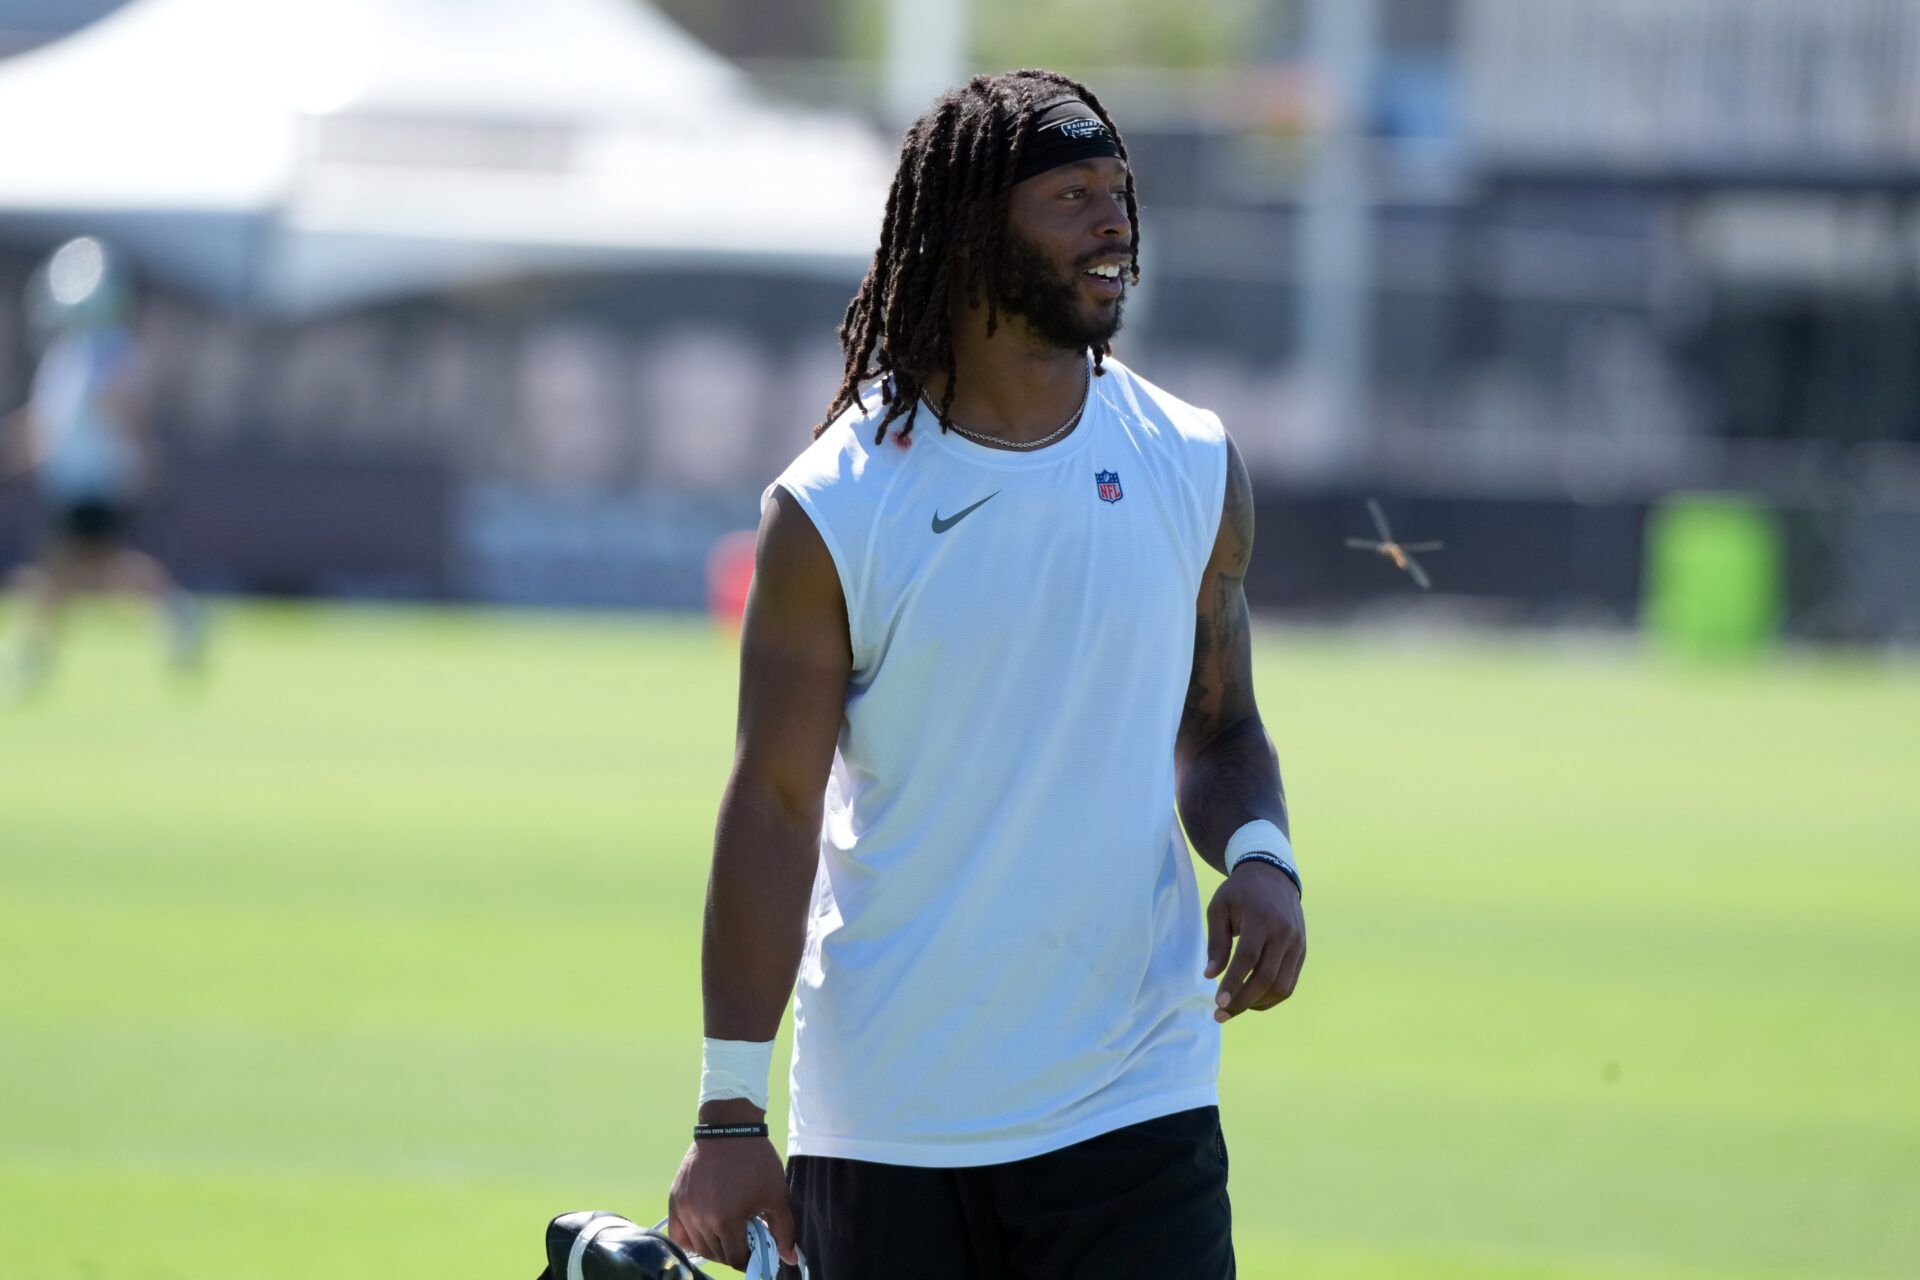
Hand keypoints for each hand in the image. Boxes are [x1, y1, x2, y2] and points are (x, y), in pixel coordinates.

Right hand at [666, 1119, 797, 1271]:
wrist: (729, 1128)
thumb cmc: (756, 1161)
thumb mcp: (777, 1195)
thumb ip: (784, 1231)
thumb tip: (790, 1260)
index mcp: (728, 1220)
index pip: (737, 1260)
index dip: (750, 1259)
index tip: (757, 1249)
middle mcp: (703, 1219)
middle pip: (718, 1255)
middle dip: (735, 1252)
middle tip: (745, 1237)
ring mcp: (686, 1209)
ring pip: (699, 1247)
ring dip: (715, 1245)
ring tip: (729, 1230)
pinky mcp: (675, 1199)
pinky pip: (679, 1235)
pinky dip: (691, 1239)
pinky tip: (706, 1231)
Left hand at [1204, 861, 1305, 1020]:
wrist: (1273, 874)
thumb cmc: (1240, 892)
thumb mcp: (1219, 908)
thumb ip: (1216, 942)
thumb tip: (1210, 975)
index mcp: (1262, 918)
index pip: (1248, 958)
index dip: (1234, 983)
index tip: (1218, 1003)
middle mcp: (1284, 933)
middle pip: (1266, 978)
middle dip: (1242, 1002)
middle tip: (1220, 1015)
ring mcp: (1297, 943)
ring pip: (1282, 985)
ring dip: (1257, 1003)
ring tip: (1235, 1009)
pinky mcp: (1302, 951)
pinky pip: (1290, 982)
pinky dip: (1272, 997)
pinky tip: (1252, 1000)